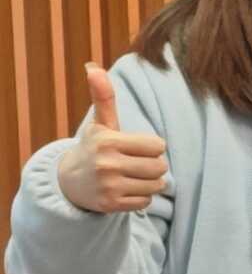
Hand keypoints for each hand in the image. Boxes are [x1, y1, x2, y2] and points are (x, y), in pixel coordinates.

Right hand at [55, 63, 166, 214]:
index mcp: (108, 142)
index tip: (135, 147)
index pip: (158, 146)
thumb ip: (104, 97)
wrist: (69, 182)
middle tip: (134, 164)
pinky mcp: (111, 205)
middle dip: (153, 165)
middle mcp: (107, 164)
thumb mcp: (101, 124)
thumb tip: (93, 68)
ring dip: (149, 182)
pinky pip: (146, 202)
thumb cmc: (94, 148)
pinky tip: (124, 190)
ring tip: (130, 177)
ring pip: (156, 186)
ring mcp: (108, 187)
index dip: (151, 147)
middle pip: (160, 167)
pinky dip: (140, 198)